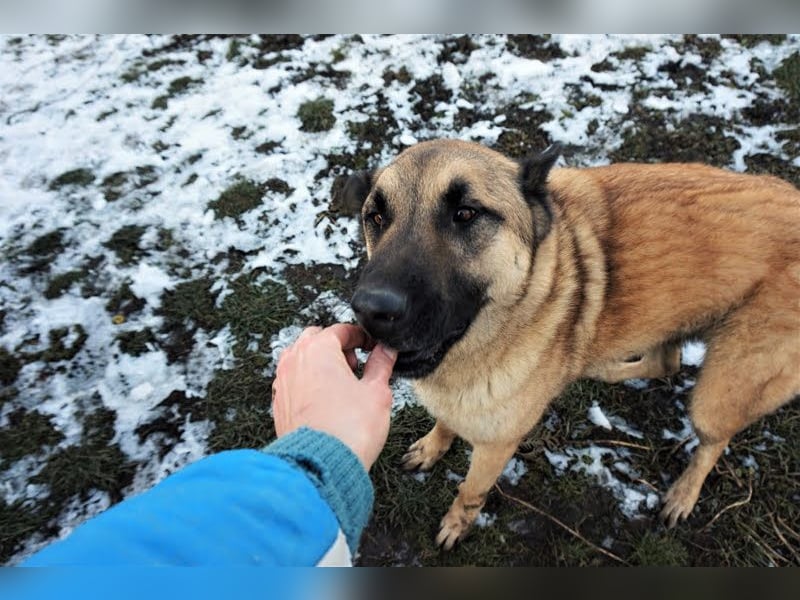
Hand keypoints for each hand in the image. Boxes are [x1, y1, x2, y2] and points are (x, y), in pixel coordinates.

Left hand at [271, 324, 396, 469]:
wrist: (323, 465)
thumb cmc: (349, 429)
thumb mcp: (376, 392)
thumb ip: (380, 365)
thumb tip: (386, 351)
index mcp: (318, 350)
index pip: (341, 330)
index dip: (361, 337)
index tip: (371, 347)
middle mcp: (294, 361)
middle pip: (316, 340)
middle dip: (337, 348)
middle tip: (356, 365)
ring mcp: (283, 383)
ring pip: (301, 360)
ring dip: (321, 364)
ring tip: (342, 384)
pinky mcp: (279, 404)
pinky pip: (294, 383)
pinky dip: (308, 383)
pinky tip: (326, 401)